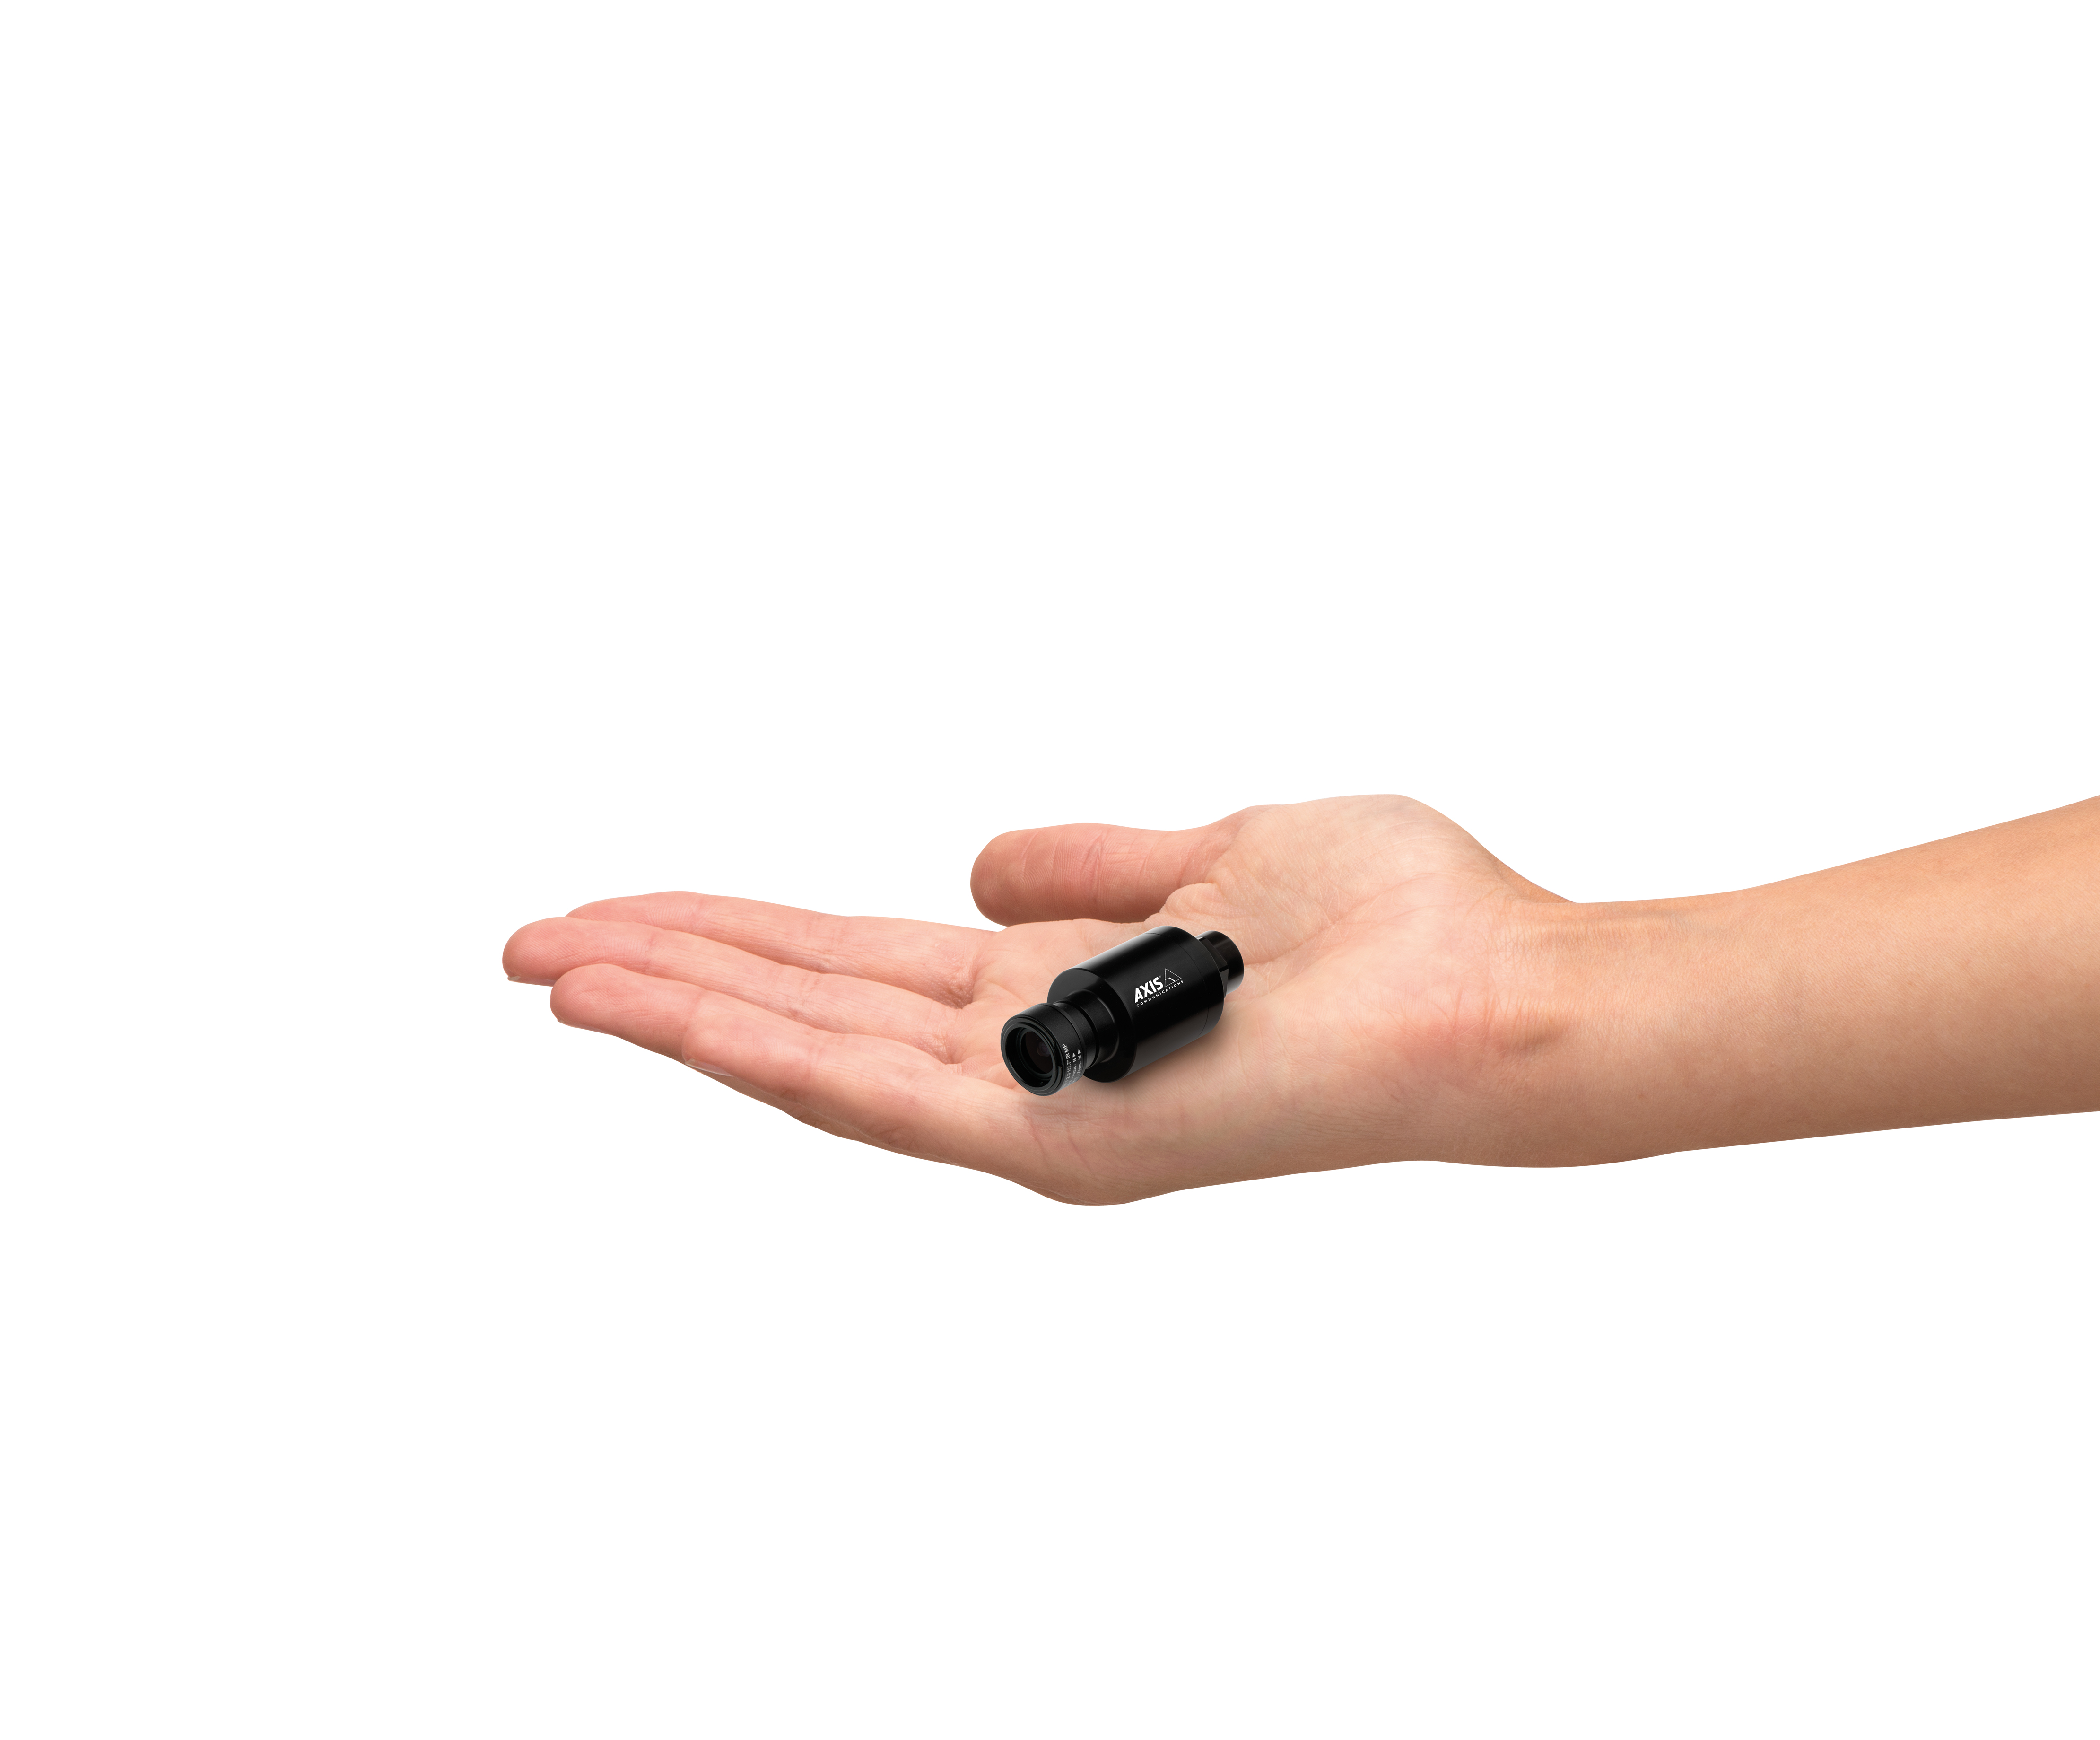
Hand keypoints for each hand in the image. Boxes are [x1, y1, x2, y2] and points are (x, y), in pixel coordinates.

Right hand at [504, 797, 1576, 1201]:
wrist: (1498, 996)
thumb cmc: (1397, 930)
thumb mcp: (1212, 852)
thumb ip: (1089, 863)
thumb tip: (982, 860)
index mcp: (1052, 994)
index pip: (854, 964)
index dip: (733, 936)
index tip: (626, 909)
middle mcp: (1025, 1064)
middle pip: (807, 1010)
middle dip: (666, 974)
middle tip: (529, 941)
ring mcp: (1035, 1112)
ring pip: (812, 1056)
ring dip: (675, 1009)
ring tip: (552, 968)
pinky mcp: (1060, 1139)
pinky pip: (881, 1091)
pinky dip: (761, 1048)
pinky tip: (661, 1009)